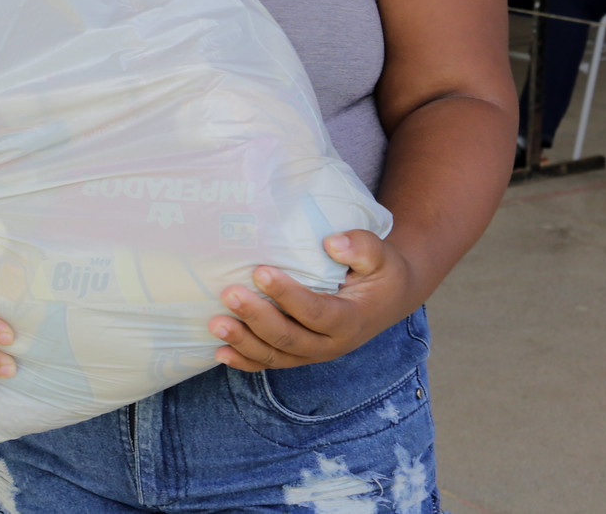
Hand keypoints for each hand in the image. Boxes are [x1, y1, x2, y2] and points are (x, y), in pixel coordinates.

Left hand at [209, 230, 418, 371]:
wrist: (389, 298)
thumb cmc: (381, 272)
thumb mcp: (381, 255)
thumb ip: (362, 247)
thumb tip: (332, 243)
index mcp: (350, 320)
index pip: (315, 312)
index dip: (287, 295)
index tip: (261, 271)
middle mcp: (331, 344)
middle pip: (289, 338)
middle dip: (256, 318)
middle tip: (229, 294)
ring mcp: (313, 353)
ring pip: (275, 355)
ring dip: (244, 342)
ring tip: (216, 324)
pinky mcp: (300, 354)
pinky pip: (270, 363)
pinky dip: (245, 361)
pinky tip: (221, 352)